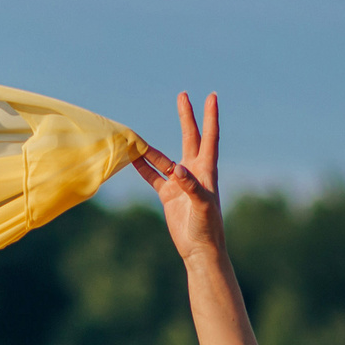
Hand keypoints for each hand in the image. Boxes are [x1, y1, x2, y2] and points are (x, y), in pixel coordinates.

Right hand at [132, 91, 224, 264]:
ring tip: (136, 137)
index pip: (209, 137)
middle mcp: (194, 172)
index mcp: (206, 170)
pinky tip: (133, 158)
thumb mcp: (201, 205)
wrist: (199, 249)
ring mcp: (180, 183)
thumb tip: (177, 169)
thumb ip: (190, 186)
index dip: (210, 117)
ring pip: (164, 158)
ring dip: (151, 148)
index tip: (211, 96)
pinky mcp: (168, 195)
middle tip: (182, 95)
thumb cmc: (207, 227)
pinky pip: (153, 176)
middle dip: (186, 117)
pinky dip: (143, 167)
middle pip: (189, 138)